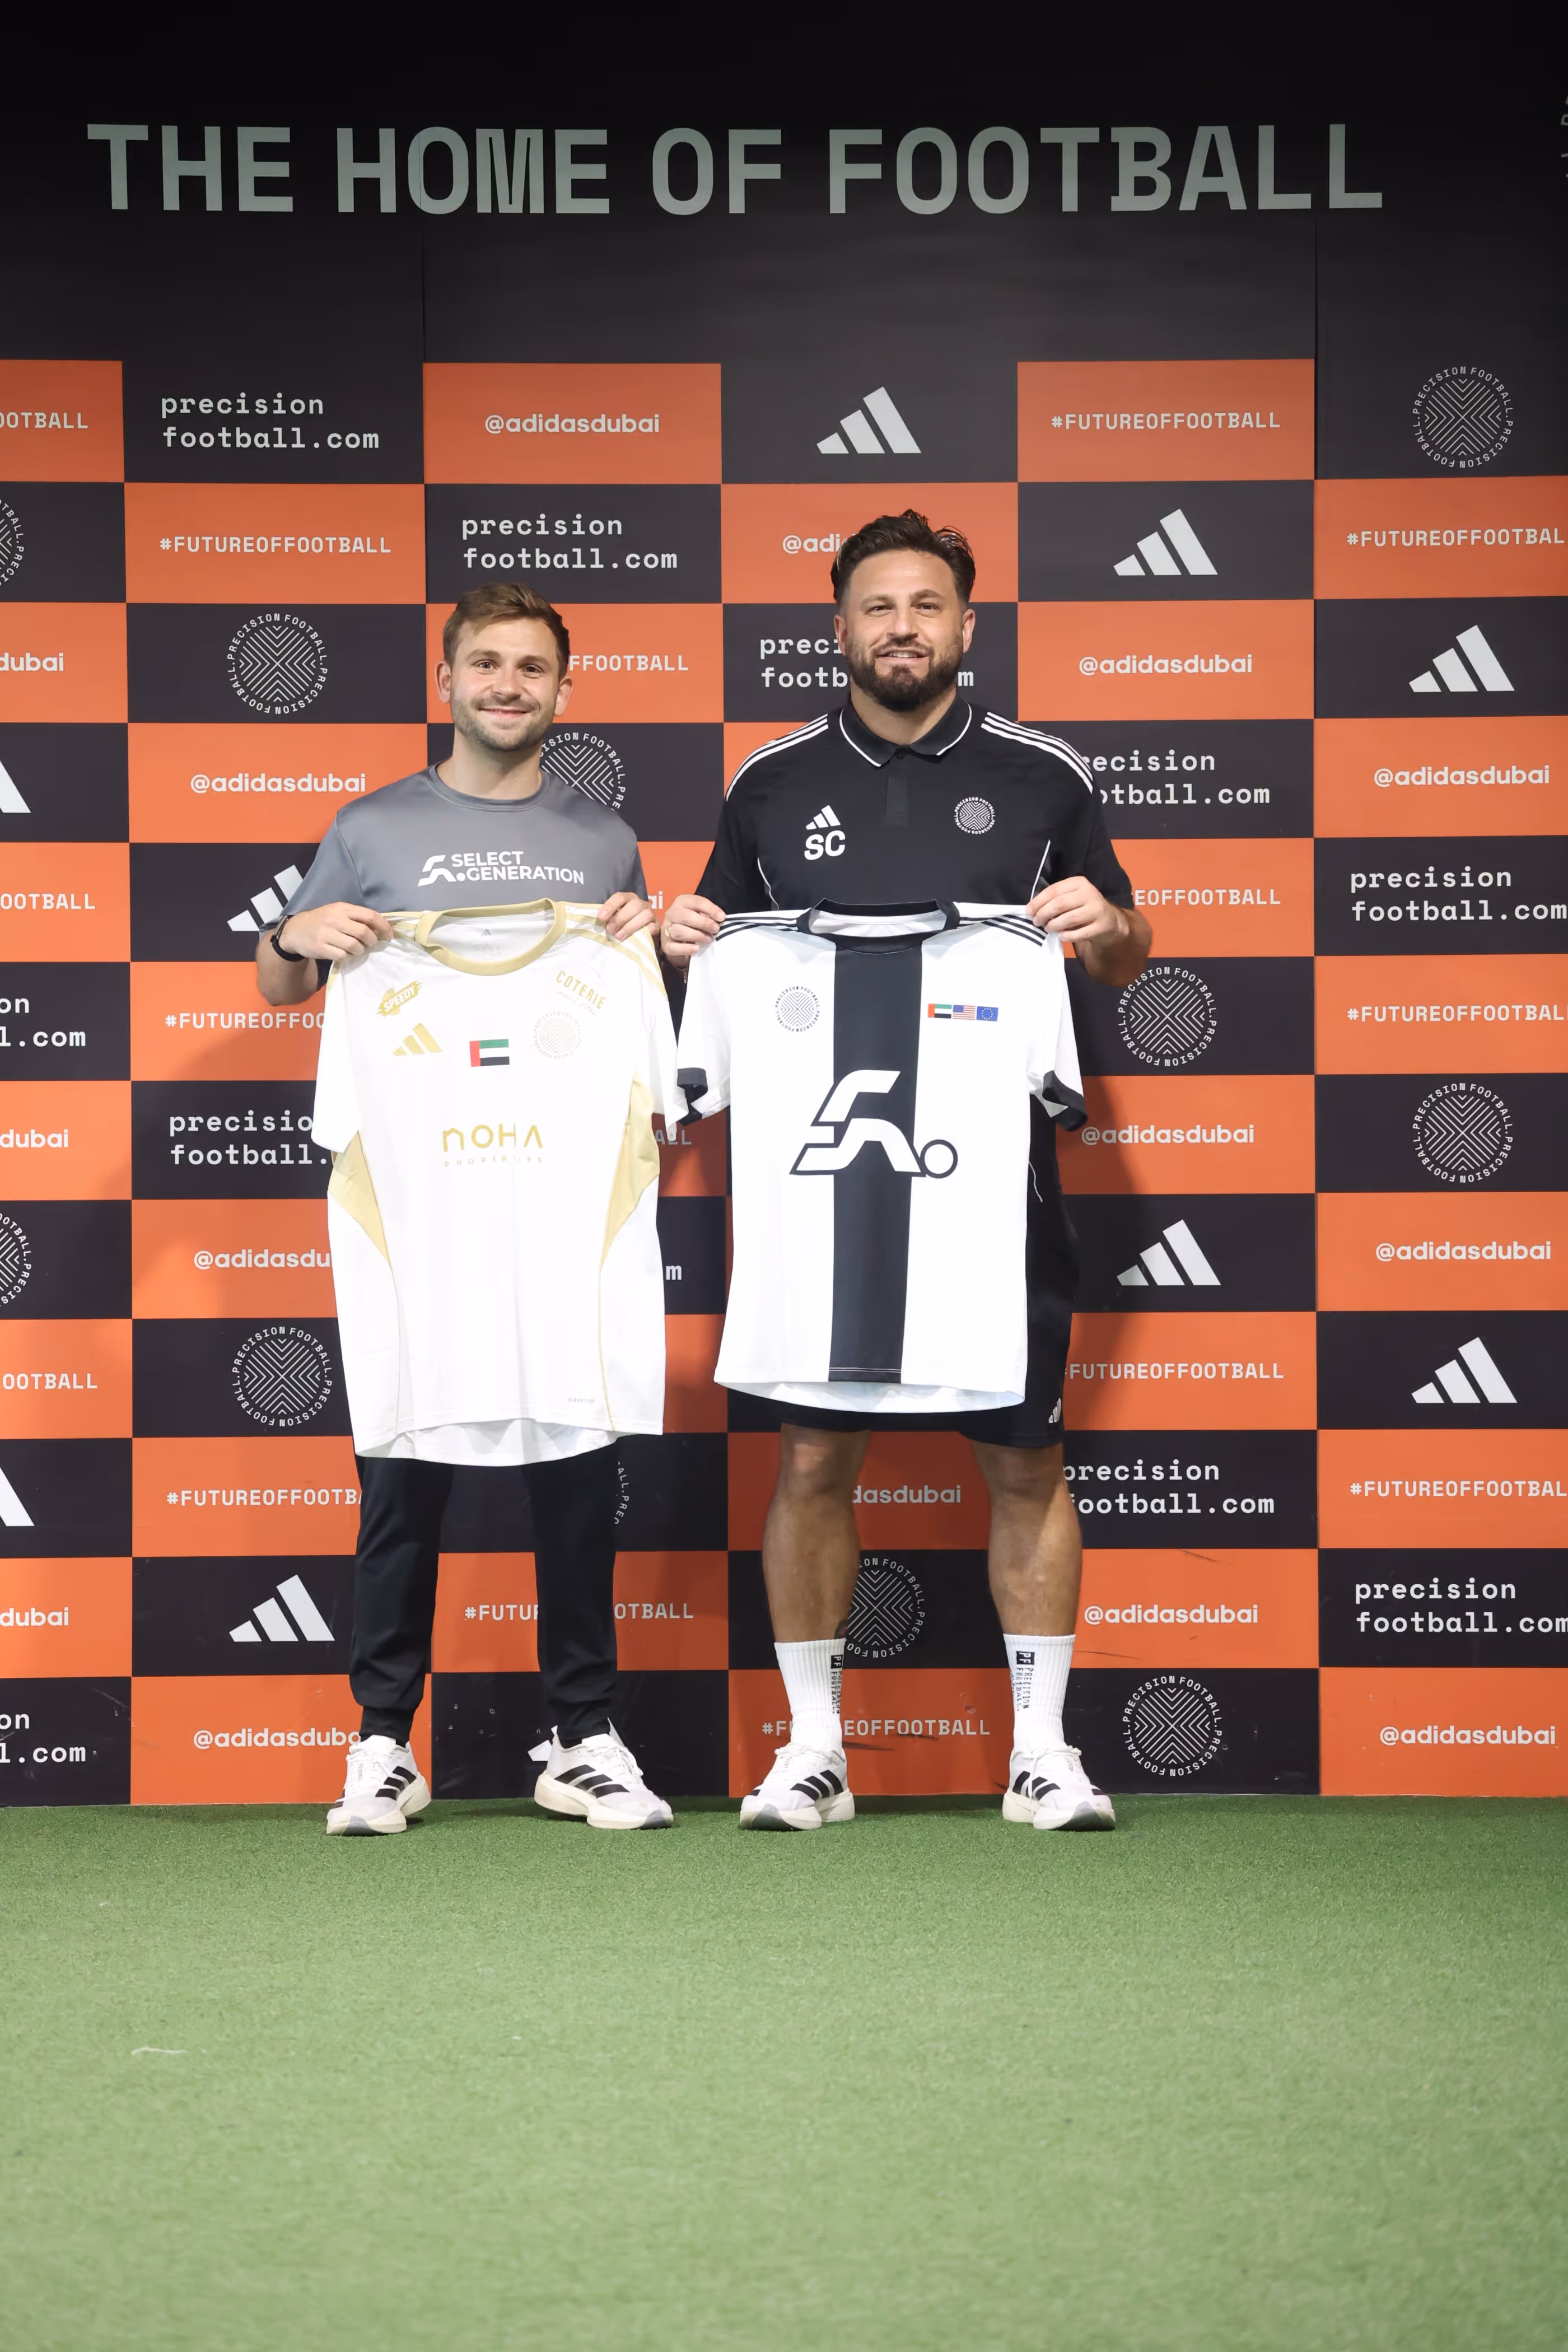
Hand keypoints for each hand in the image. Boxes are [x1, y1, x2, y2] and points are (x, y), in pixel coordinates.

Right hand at [274, 902, 391, 962]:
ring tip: (356, 950)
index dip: (384, 926)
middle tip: (371, 945)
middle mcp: (335, 919)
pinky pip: (343, 956)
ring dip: (360, 951)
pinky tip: (344, 954)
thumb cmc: (321, 921)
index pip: (370, 915)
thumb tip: (380, 928)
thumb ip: (355, 917)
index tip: (389, 935)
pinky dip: (347, 957)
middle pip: (364, 932)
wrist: (295, 931)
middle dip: (372, 941)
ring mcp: (327, 933)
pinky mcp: (321, 947)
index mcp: (342, 908)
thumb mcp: (336, 912)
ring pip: (355, 946)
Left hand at [599, 891, 657, 942]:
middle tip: (610, 930)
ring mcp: (650, 914)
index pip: (620, 897)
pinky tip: (634, 938)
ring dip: (630, 927)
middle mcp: (641, 903)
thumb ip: (609, 917)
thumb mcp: (614, 918)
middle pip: (634, 905)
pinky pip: (652, 927)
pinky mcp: (657, 926)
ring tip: (619, 936)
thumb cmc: (623, 925)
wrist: (641, 935)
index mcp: (629, 898)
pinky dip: (643, 932)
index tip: (601, 917)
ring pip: (644, 915)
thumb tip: (599, 922)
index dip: (610, 906)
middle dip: (620, 919)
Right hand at [660, 893, 724, 967]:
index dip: (710, 909)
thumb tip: (719, 919)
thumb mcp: (701, 915)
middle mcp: (672, 913)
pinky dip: (686, 949)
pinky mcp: (666, 945)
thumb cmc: (694, 925)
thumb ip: (709, 915)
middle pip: (686, 916)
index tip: (722, 917)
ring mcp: (666, 929)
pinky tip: (697, 949)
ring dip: (696, 936)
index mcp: (682, 902)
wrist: (680, 941)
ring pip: (679, 931)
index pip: (696, 902)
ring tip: (708, 939)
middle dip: (704, 923)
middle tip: (715, 929)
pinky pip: (674, 947)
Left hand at [1027, 875, 1120, 944]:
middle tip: (1036, 922)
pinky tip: (1060, 936)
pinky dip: (1067, 936)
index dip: (1038, 901)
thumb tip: (1033, 909)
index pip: (1054, 890)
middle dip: (1044, 914)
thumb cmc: (1083, 908)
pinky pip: (1080, 933)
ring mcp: (1097, 910)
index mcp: (1080, 883)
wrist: (1109, 921)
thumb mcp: (1072, 898)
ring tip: (1048, 929)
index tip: (1029, 911)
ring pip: (1069, 918)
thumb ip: (1055, 900)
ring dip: (1054, 925)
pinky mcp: (1102, 926)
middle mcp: (1090, 893)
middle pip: (1060, 903)